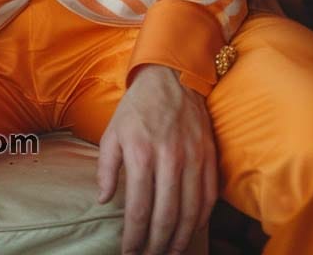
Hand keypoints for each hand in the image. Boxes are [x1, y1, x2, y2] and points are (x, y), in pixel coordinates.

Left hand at [97, 64, 216, 254]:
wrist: (170, 75)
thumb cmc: (137, 106)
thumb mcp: (112, 131)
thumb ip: (106, 167)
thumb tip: (103, 199)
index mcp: (141, 153)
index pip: (139, 209)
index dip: (134, 237)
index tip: (129, 252)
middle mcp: (169, 158)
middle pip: (166, 216)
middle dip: (157, 245)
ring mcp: (193, 157)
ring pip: (190, 212)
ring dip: (180, 239)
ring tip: (171, 252)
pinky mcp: (209, 155)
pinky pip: (209, 196)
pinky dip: (201, 219)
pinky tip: (191, 229)